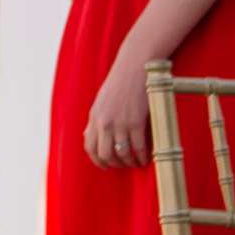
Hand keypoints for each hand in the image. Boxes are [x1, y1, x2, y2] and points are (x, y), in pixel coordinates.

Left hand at [83, 54, 151, 170]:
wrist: (134, 68)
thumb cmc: (119, 84)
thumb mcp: (101, 101)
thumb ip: (95, 119)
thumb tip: (89, 135)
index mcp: (94, 117)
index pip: (89, 147)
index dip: (97, 160)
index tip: (106, 166)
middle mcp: (104, 122)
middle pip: (105, 154)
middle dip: (114, 164)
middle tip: (123, 166)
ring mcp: (120, 123)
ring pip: (122, 154)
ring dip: (129, 163)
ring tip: (135, 163)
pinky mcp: (136, 122)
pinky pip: (138, 148)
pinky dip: (142, 157)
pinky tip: (145, 159)